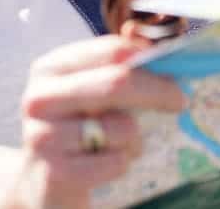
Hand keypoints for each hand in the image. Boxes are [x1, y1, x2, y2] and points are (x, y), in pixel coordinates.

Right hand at [0, 36, 184, 208]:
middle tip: (180, 101)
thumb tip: (148, 38)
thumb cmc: (75, 127)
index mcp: (50, 67)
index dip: (149, 59)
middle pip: (116, 84)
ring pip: (121, 128)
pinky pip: (115, 162)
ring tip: (115, 144)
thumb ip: (117, 65)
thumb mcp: (90, 90)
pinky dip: (121, 164)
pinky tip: (102, 163)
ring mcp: (42, 136)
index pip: (110, 50)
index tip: (176, 72)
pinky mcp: (53, 173)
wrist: (40, 180)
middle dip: (157, 91)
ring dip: (133, 139)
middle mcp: (40, 98)